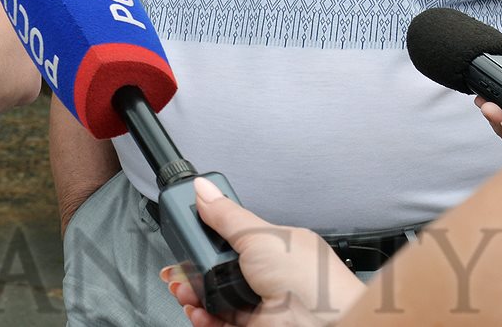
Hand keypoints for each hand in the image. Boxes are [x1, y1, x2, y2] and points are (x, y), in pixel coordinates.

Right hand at [161, 179, 362, 326]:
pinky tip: (197, 311)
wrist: (324, 326)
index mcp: (276, 246)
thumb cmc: (310, 281)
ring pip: (215, 297)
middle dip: (192, 269)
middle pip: (218, 270)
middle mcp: (269, 275)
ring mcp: (261, 304)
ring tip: (183, 291)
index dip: (205, 238)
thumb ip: (227, 216)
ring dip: (194, 294)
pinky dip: (204, 318)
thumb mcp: (260, 236)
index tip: (185, 237)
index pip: (232, 237)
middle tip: (177, 270)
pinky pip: (220, 321)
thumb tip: (203, 189)